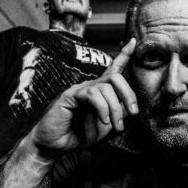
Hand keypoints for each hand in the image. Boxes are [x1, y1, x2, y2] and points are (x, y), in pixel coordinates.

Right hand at [28, 38, 138, 157]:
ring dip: (115, 109)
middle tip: (133, 112)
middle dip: (128, 93)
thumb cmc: (77, 135)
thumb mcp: (104, 126)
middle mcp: (90, 87)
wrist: (54, 145)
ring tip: (116, 126)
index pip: (112, 69)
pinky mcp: (70, 96)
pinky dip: (102, 108)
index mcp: (99, 92)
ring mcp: (80, 90)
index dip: (123, 55)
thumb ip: (116, 115)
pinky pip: (92, 94)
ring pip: (106, 88)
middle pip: (115, 76)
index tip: (133, 41)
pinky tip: (103, 120)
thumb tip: (130, 108)